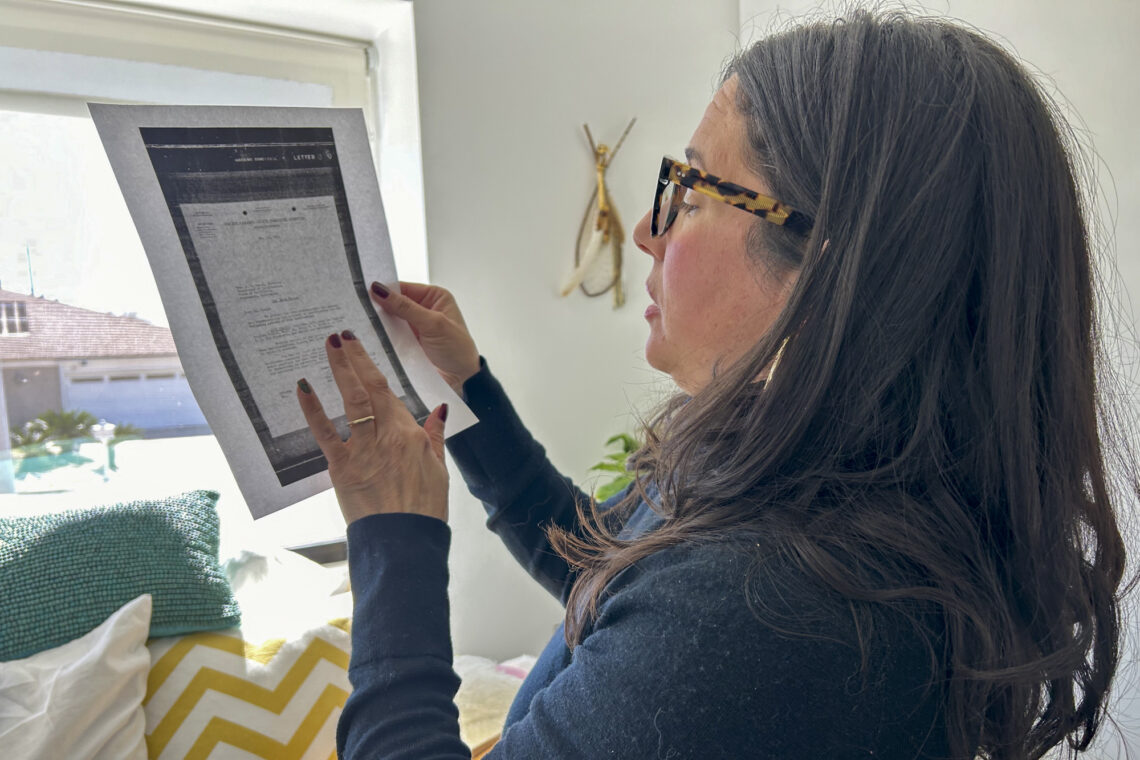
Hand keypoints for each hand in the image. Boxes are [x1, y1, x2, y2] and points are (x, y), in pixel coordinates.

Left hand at [296, 330, 448, 524]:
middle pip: (368, 389)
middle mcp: (387, 437)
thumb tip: (439, 410)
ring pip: (351, 402)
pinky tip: (303, 388)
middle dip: (353, 359)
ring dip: (338, 372)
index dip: (371, 365)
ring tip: (328, 348)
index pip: (389, 391)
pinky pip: (325, 433)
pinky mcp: (343, 468)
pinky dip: (313, 409)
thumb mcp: (439, 469)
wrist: (404, 542)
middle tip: (340, 336)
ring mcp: (364, 451)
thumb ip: (436, 436)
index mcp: (411, 436)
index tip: (359, 345)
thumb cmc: (423, 509)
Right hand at [371, 281, 479, 393]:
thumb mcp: (433, 324)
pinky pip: (390, 336)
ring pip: (390, 320)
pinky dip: (382, 337)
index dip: (385, 290)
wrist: (462, 381)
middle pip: (394, 303)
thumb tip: (381, 291)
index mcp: (435, 297)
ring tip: (360, 322)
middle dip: (380, 307)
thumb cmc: (458, 350)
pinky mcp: (408, 343)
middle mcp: (424, 309)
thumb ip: (406, 308)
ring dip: (379, 323)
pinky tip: (369, 336)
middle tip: (359, 309)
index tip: (365, 292)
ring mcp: (415, 327)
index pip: (404, 288)